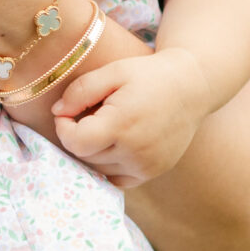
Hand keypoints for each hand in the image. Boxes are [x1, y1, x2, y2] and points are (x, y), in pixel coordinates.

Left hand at [52, 50, 211, 189]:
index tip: (69, 112)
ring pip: (99, 169)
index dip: (64, 127)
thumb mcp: (113, 71)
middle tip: (91, 113)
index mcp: (123, 124)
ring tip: (107, 125)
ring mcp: (146, 166)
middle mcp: (135, 151)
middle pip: (86, 156)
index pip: (75, 143)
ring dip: (94, 151)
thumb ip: (80, 91)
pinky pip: (116, 179)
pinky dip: (108, 165)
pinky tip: (114, 144)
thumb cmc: (149, 75)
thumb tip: (57, 113)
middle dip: (79, 136)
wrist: (192, 88)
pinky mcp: (153, 172)